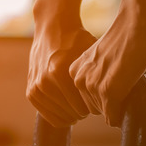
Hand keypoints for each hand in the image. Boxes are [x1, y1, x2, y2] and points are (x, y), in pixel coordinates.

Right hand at [27, 13, 96, 127]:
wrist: (52, 28)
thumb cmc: (76, 40)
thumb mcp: (90, 54)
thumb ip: (99, 76)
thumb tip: (115, 99)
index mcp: (60, 72)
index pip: (83, 108)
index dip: (95, 107)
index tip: (100, 101)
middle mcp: (45, 81)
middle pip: (73, 114)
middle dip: (84, 111)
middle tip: (90, 103)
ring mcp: (36, 88)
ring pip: (61, 117)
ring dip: (72, 114)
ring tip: (80, 104)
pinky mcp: (30, 92)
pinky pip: (47, 115)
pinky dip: (59, 115)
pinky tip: (69, 108)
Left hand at [69, 2, 145, 126]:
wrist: (137, 21)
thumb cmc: (126, 38)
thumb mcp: (103, 59)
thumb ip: (98, 75)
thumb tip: (105, 100)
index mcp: (75, 71)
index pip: (88, 100)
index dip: (107, 95)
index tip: (118, 79)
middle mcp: (79, 79)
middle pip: (96, 109)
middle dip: (112, 102)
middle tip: (127, 82)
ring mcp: (92, 85)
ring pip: (106, 114)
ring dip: (120, 104)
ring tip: (130, 80)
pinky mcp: (108, 91)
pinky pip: (113, 116)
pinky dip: (123, 113)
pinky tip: (132, 92)